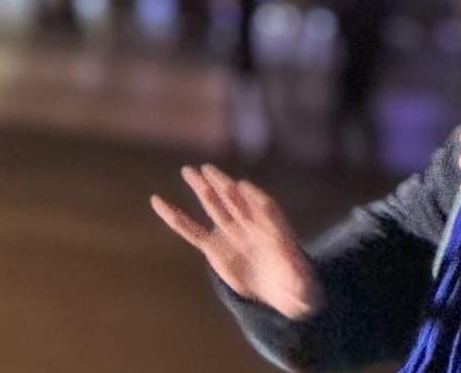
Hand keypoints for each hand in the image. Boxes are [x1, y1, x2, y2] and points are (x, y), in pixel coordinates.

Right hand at [150, 164, 325, 319]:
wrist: (279, 289)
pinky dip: (176, 218)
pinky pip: (192, 231)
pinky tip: (158, 202)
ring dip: (203, 189)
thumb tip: (299, 281)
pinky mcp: (214, 247)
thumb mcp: (302, 287)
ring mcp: (232, 234)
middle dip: (224, 186)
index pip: (267, 210)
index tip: (243, 188)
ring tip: (189, 171)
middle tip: (210, 170)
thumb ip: (298, 281)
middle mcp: (252, 227)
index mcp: (277, 231)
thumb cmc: (295, 286)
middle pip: (238, 202)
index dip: (255, 199)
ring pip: (215, 208)